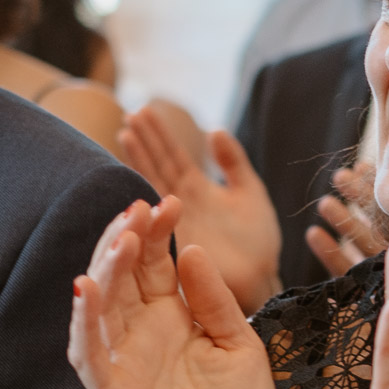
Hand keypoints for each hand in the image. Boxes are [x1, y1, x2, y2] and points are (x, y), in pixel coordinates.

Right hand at [68, 197, 280, 388]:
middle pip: (121, 275)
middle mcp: (141, 333)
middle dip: (127, 238)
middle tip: (141, 207)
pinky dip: (83, 322)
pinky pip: (89, 354)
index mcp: (172, 316)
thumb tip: (189, 250)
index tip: (169, 201)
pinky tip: (86, 288)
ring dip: (105, 269)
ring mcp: (124, 361)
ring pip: (100, 305)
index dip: (155, 231)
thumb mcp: (240, 342)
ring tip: (121, 237)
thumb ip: (215, 300)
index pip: (153, 262)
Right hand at [119, 107, 281, 313]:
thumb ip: (233, 162)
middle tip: (130, 115)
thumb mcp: (249, 192)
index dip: (159, 134)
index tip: (143, 110)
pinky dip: (142, 198)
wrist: (262, 277)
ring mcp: (174, 221)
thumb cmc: (259, 240)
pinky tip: (132, 176)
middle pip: (157, 166)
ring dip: (140, 161)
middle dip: (144, 142)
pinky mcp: (173, 241)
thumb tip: (214, 130)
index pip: (173, 156)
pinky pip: (153, 217)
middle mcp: (179, 203)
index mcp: (196, 189)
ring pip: (152, 185)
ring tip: (126, 134)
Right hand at [303, 163, 387, 278]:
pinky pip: (350, 272)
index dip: (385, 188)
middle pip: (385, 223)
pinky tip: (313, 234)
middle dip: (360, 197)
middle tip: (339, 176)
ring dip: (343, 221)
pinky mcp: (366, 298)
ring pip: (364, 244)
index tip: (362, 166)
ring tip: (325, 203)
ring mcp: (387, 278)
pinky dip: (331, 253)